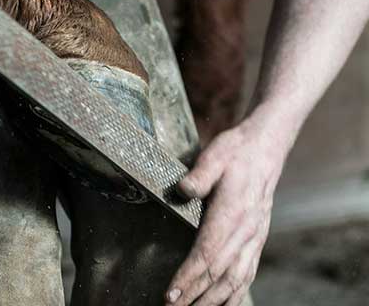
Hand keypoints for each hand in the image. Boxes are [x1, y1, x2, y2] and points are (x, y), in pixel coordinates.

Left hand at [165, 115, 288, 305]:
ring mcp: (254, 237)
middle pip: (220, 273)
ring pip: (236, 279)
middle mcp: (246, 230)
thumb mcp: (214, 155)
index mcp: (233, 212)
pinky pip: (247, 273)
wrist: (266, 148)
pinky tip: (224, 304)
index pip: (208, 253)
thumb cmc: (236, 151)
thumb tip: (181, 190)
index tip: (171, 294)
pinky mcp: (257, 239)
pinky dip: (235, 294)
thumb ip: (199, 175)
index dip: (189, 277)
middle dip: (196, 296)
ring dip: (214, 300)